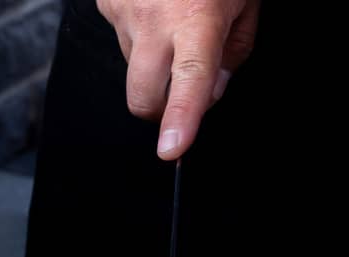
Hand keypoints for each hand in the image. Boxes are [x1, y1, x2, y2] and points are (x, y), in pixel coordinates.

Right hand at [96, 0, 260, 159]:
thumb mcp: (242, 3)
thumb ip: (232, 52)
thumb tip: (212, 92)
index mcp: (197, 20)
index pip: (189, 80)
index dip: (181, 119)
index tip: (172, 150)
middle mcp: (155, 19)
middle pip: (142, 96)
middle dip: (159, 110)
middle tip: (182, 95)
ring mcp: (124, 12)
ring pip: (133, 67)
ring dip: (154, 62)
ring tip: (174, 22)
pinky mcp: (106, 3)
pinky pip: (121, 36)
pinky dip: (140, 33)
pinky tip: (156, 7)